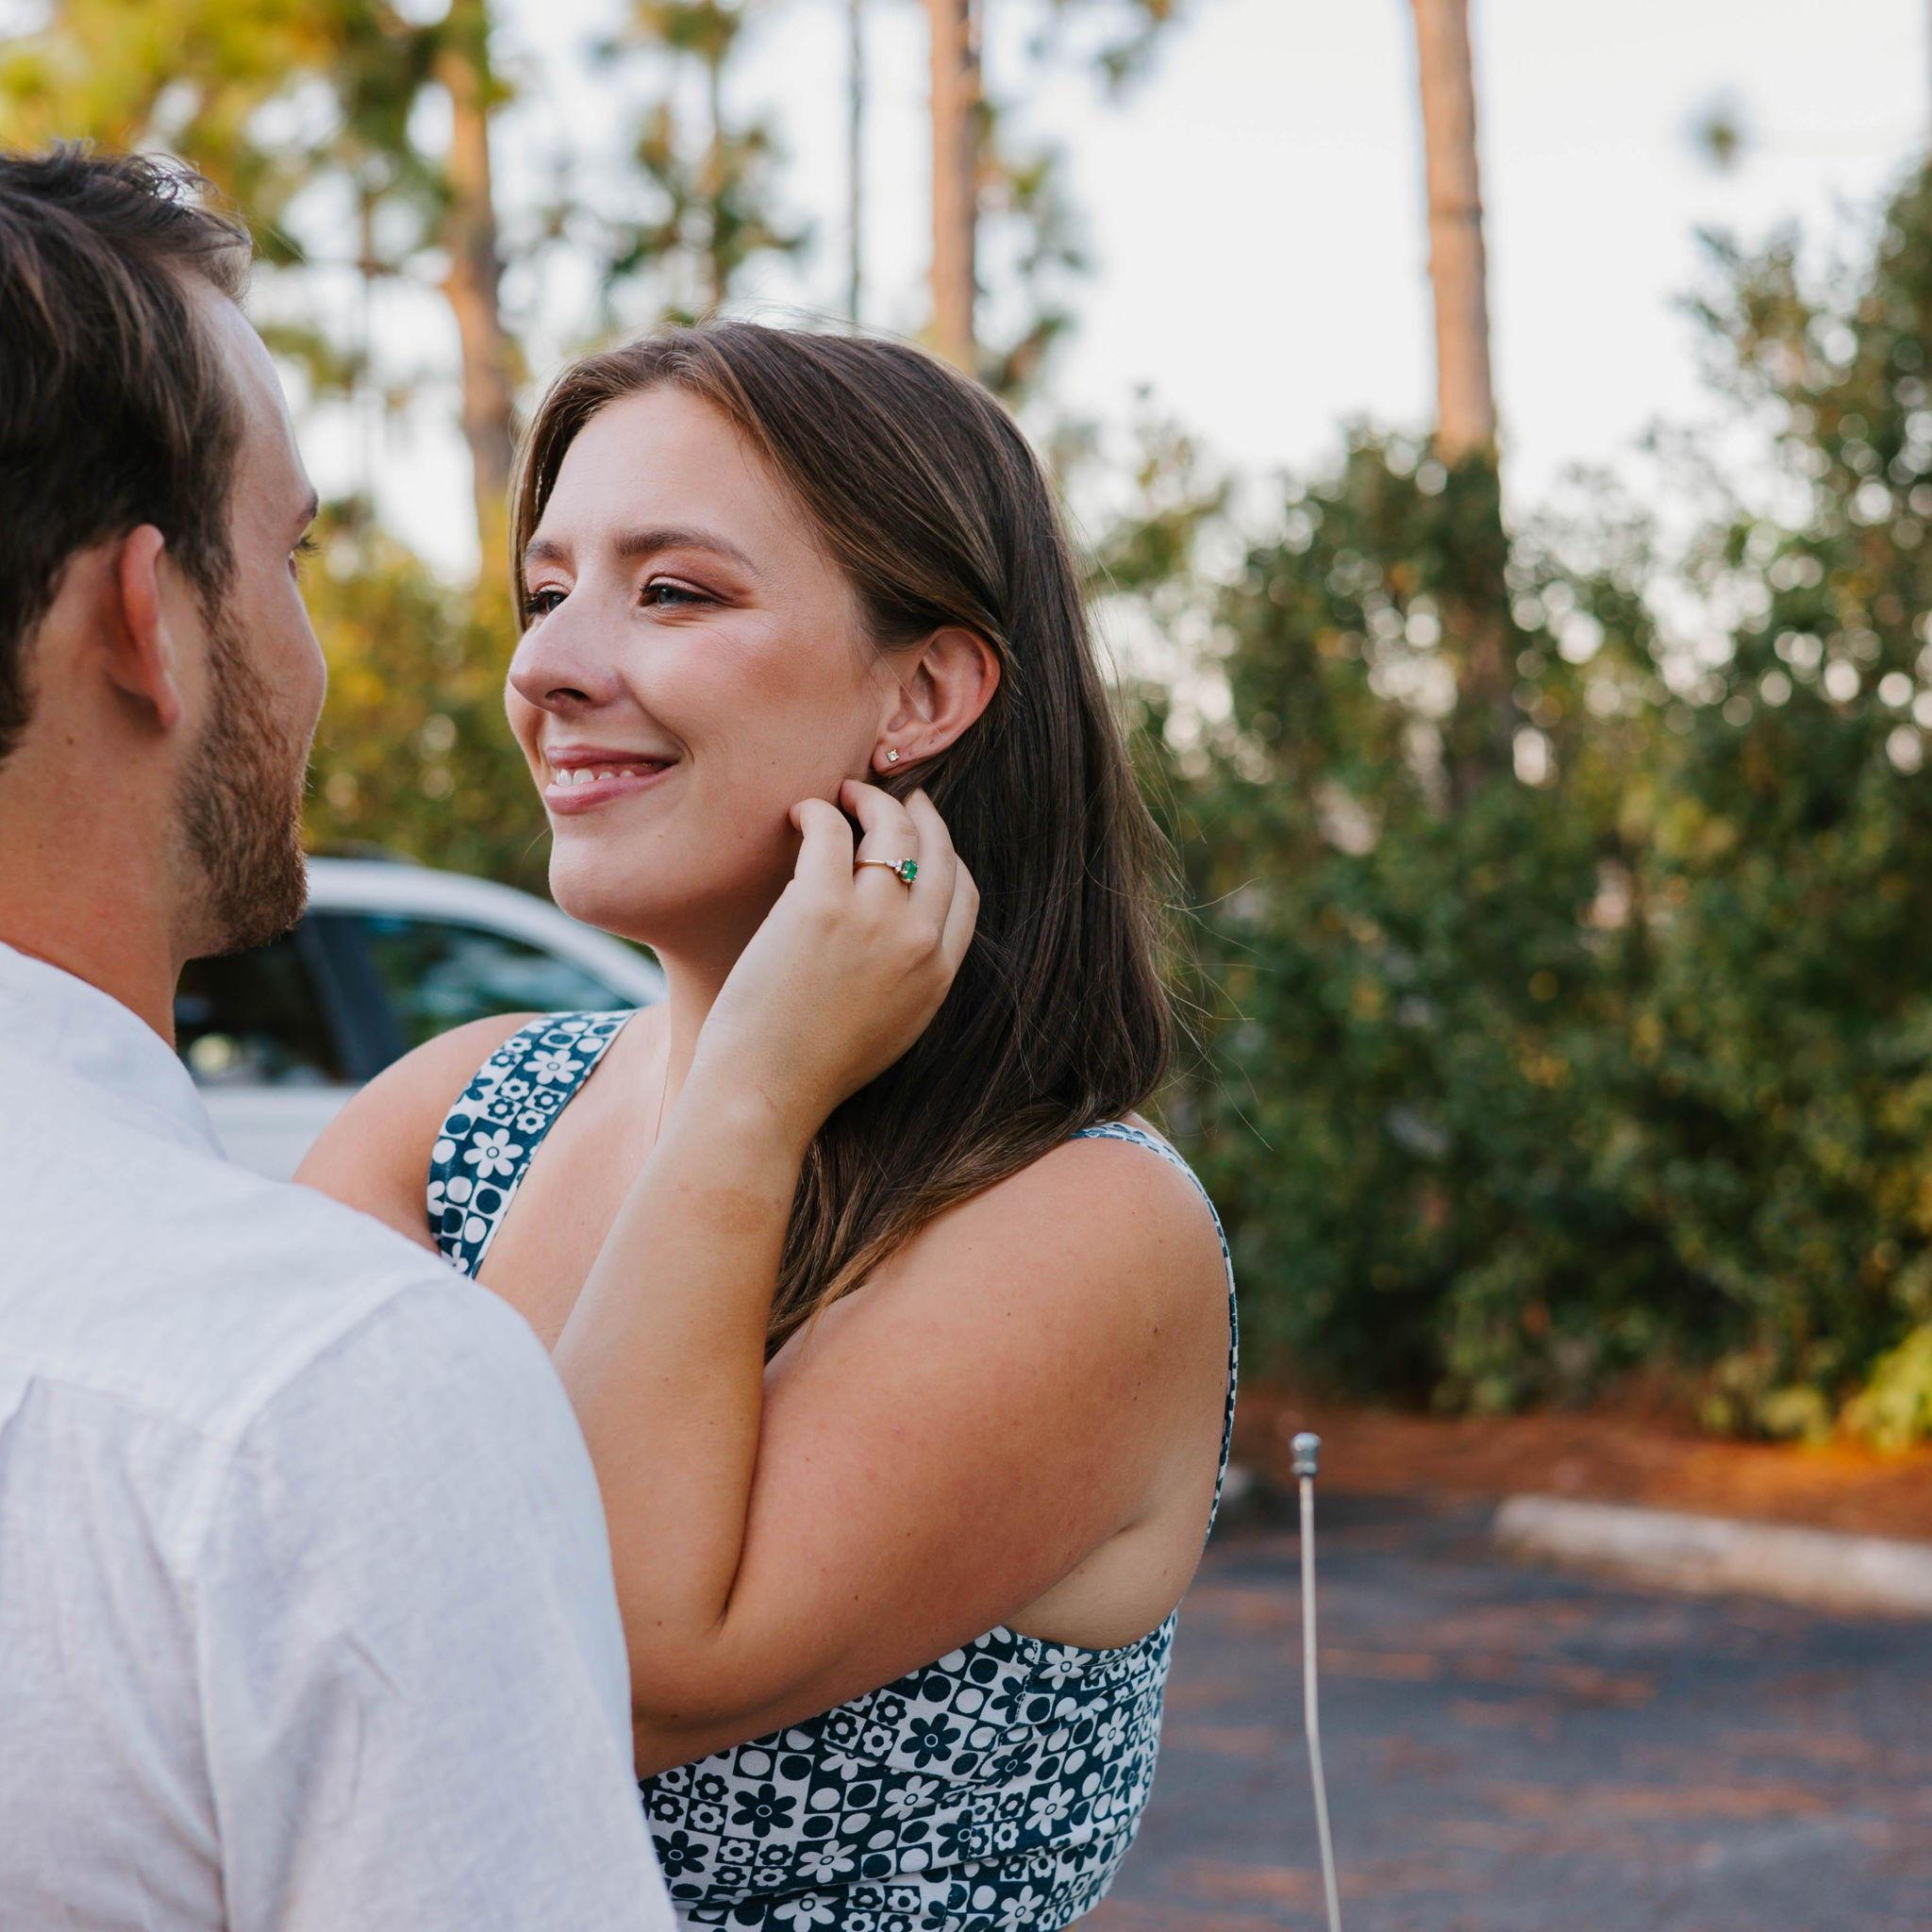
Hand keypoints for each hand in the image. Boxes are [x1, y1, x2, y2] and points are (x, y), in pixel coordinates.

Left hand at [685, 780, 978, 1140]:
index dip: (945, 854)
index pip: (964, 892)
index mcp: (938, 974)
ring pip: (890, 828)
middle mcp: (917, 940)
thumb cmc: (811, 1069)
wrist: (767, 1092)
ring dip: (869, 799)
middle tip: (891, 796)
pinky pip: (830, 831)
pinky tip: (800, 813)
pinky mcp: (819, 905)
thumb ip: (907, 978)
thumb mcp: (890, 1028)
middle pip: (937, 849)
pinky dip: (817, 811)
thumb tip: (897, 934)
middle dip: (918, 812)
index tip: (922, 836)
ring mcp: (873, 919)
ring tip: (844, 793)